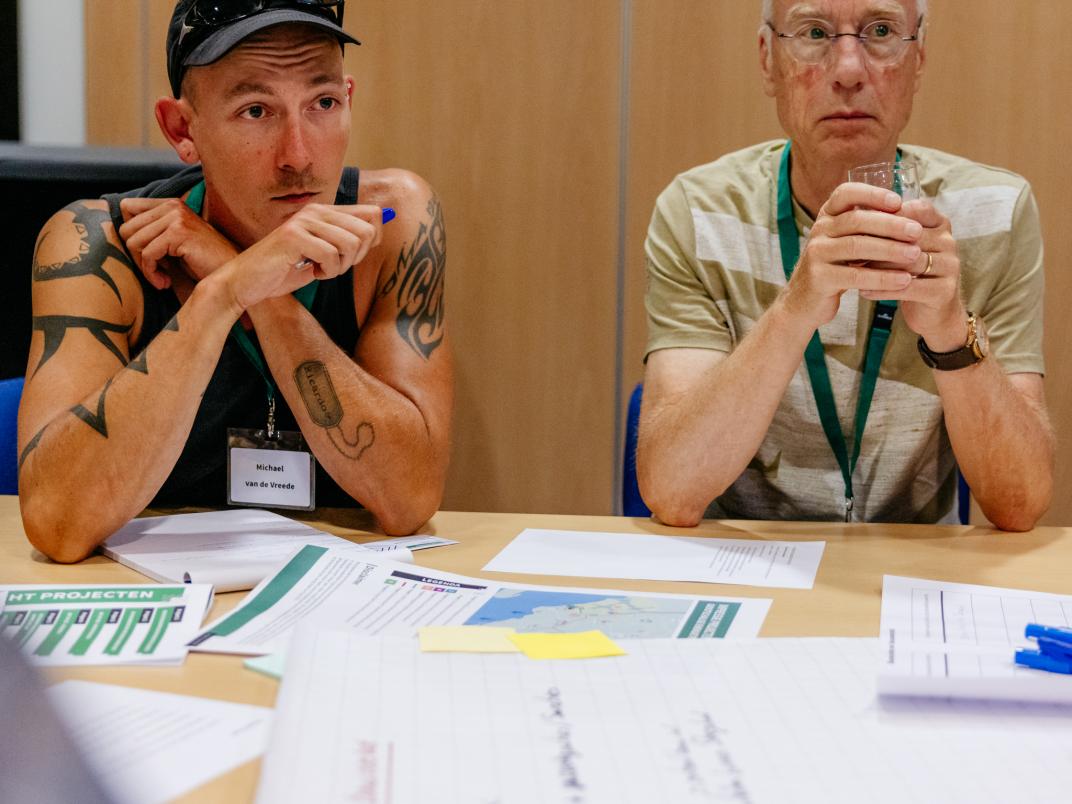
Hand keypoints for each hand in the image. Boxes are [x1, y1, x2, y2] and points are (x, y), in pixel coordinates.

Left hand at [119, 197, 238, 288]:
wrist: (230, 273)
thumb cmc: (203, 262)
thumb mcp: (174, 242)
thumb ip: (153, 232)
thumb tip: (120, 232)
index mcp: (170, 204)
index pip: (127, 207)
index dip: (131, 233)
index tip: (146, 253)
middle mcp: (172, 206)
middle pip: (127, 228)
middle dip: (136, 255)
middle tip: (154, 271)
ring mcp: (176, 218)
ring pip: (134, 242)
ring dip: (144, 267)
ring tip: (161, 278)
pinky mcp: (178, 233)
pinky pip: (148, 254)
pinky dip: (152, 274)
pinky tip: (165, 282)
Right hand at [220, 203, 384, 311]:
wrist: (247, 282)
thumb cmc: (284, 270)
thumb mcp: (322, 255)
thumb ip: (345, 243)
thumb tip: (376, 234)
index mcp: (324, 212)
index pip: (372, 214)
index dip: (373, 239)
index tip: (352, 256)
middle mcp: (316, 211)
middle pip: (367, 230)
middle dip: (357, 257)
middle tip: (335, 266)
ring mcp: (304, 221)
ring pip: (351, 243)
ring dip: (340, 266)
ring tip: (321, 270)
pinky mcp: (293, 236)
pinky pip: (331, 255)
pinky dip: (326, 271)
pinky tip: (311, 272)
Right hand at [782, 182, 921, 330]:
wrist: (804, 301)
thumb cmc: (836, 267)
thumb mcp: (846, 241)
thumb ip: (868, 227)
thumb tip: (912, 213)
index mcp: (827, 216)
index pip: (846, 193)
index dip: (872, 194)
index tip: (899, 201)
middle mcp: (818, 230)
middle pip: (856, 220)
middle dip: (890, 224)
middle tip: (917, 232)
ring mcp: (816, 254)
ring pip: (856, 246)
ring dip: (890, 250)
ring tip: (915, 254)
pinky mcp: (819, 278)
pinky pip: (855, 276)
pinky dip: (882, 278)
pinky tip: (903, 280)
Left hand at [861, 200, 966, 350]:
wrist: (933, 313)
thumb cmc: (910, 274)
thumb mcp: (903, 247)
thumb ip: (889, 230)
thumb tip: (853, 214)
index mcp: (940, 224)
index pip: (915, 209)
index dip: (887, 215)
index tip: (857, 223)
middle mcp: (949, 241)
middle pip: (908, 236)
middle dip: (877, 241)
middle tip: (848, 247)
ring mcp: (950, 266)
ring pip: (907, 261)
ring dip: (877, 266)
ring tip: (852, 269)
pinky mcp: (944, 290)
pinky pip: (908, 287)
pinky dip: (883, 289)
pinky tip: (863, 291)